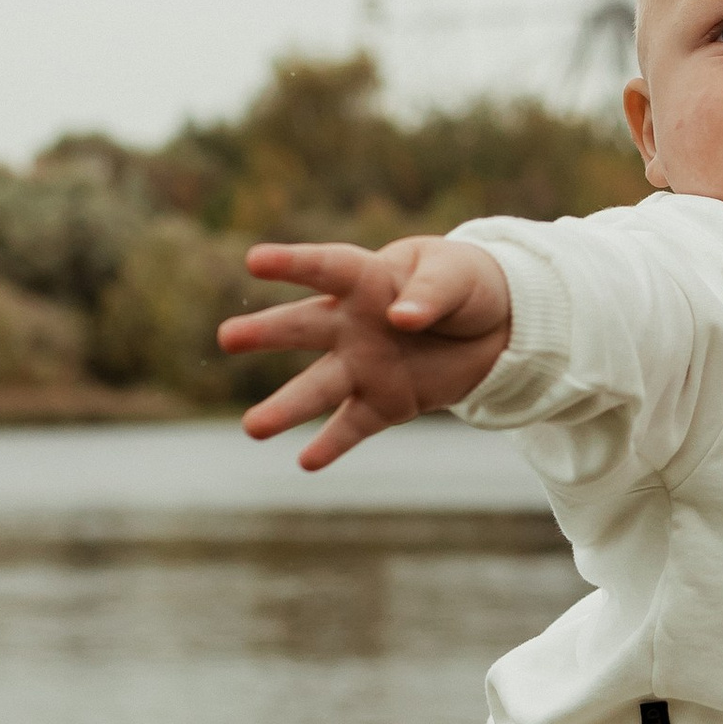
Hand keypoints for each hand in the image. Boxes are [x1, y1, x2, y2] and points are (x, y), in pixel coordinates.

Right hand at [216, 237, 513, 467]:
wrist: (495, 327)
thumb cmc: (464, 285)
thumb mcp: (456, 275)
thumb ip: (430, 293)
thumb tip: (400, 319)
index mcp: (366, 278)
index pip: (326, 268)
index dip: (293, 262)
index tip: (255, 260)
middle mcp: (352, 324)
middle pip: (303, 327)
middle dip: (265, 333)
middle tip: (227, 338)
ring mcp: (364, 366)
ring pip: (317, 387)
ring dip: (286, 408)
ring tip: (253, 429)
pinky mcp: (385, 403)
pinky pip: (353, 425)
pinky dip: (331, 445)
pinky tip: (306, 463)